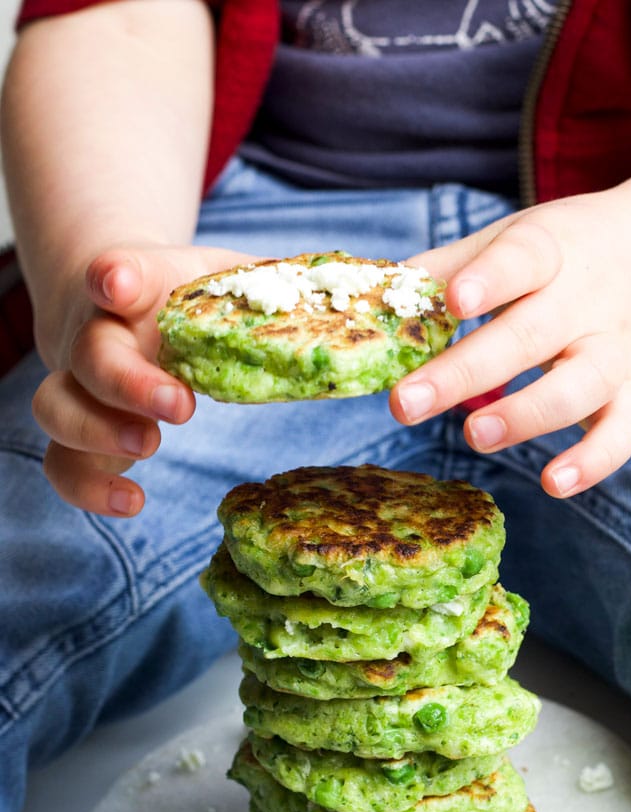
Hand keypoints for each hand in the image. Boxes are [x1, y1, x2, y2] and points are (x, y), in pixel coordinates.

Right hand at [31, 245, 256, 515]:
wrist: (119, 299)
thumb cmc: (187, 296)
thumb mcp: (230, 281)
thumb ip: (276, 292)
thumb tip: (351, 313)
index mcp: (141, 286)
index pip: (119, 270)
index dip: (116, 276)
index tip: (120, 284)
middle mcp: (99, 332)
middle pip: (88, 353)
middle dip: (128, 382)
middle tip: (181, 406)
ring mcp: (82, 384)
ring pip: (56, 407)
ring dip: (99, 431)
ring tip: (150, 447)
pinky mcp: (80, 432)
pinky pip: (62, 463)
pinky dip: (89, 487)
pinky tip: (132, 500)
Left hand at [390, 162, 630, 496]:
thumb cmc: (565, 252)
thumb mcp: (513, 239)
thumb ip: (447, 267)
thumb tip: (379, 295)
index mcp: (549, 251)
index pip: (522, 260)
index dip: (490, 280)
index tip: (453, 301)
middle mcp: (585, 301)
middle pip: (530, 336)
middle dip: (466, 373)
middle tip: (406, 403)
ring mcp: (613, 349)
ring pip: (579, 385)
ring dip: (526, 415)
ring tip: (474, 435)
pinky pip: (623, 430)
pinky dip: (594, 460)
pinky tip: (554, 482)